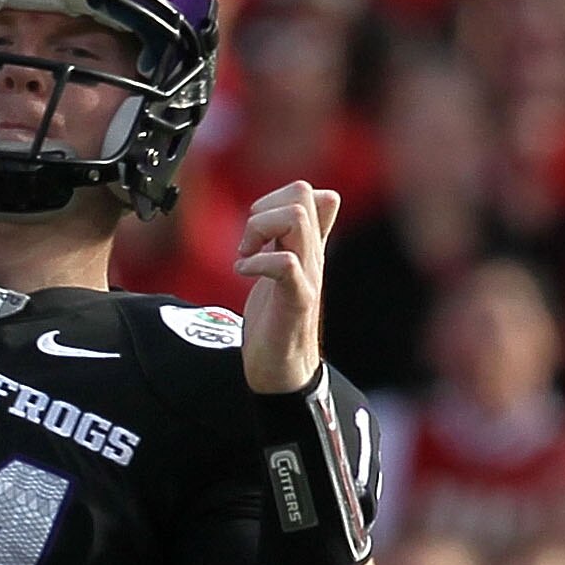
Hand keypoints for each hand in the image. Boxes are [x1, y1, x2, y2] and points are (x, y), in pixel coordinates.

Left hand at [235, 179, 339, 394]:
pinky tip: (244, 274)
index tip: (257, 234)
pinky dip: (257, 262)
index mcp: (309, 247)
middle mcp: (313, 255)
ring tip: (246, 258)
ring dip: (259, 231)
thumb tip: (320, 202)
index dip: (276, 199)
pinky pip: (286, 263)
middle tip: (248, 245)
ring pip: (296, 218)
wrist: (283, 372)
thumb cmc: (278, 322)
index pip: (313, 192)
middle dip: (263, 210)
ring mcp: (307, 276)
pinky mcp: (297, 300)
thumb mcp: (286, 270)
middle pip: (302, 193)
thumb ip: (296, 239)